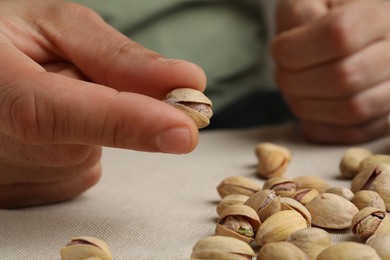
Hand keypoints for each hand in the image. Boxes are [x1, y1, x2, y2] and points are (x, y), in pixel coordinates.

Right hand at [0, 0, 205, 207]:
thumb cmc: (8, 40)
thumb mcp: (55, 26)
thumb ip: (117, 57)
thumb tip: (184, 82)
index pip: (54, 114)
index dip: (123, 123)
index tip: (182, 130)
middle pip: (83, 144)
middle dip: (107, 109)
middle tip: (72, 74)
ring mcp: (0, 176)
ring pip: (86, 159)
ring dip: (89, 126)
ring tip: (49, 95)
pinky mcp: (16, 193)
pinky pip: (77, 173)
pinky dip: (80, 145)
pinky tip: (51, 123)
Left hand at [272, 0, 389, 143]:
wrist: (348, 36)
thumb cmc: (322, 16)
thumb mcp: (306, 0)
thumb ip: (298, 13)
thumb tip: (295, 47)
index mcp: (377, 13)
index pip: (337, 36)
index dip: (296, 49)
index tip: (279, 50)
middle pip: (342, 78)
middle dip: (295, 81)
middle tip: (282, 74)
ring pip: (351, 110)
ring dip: (306, 106)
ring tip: (295, 90)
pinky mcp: (387, 116)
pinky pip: (354, 133)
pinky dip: (321, 127)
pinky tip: (308, 107)